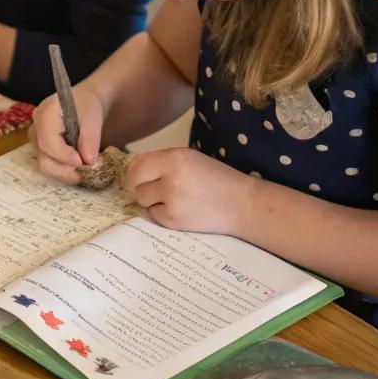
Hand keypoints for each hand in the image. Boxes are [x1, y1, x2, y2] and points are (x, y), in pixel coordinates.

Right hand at [31, 82, 105, 184]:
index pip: (49, 144)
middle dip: (66, 171)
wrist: (83, 102)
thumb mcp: (94, 118)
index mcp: (45, 115)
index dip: (66, 157)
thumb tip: (88, 162)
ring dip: (66, 173)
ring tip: (83, 171)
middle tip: (86, 172)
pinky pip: (48, 164)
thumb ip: (90, 139)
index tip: (85, 163)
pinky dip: (63, 170)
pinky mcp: (39, 147)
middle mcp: (35, 128)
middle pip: (44, 160)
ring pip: (45, 166)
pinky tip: (76, 167)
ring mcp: (35, 139)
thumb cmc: (88, 106)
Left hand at [125, 148, 255, 234]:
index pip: (137, 164)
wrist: (243, 205)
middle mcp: (170, 177)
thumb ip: (164, 162)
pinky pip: (154, 216)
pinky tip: (183, 211)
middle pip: (134, 183)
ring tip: (175, 200)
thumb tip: (134, 169)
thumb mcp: (191, 159)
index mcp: (175, 157)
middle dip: (141, 187)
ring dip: (152, 201)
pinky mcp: (174, 221)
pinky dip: (163, 215)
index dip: (135, 172)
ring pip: (142, 200)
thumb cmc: (218, 179)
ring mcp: (171, 200)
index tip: (140, 177)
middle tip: (156, 190)